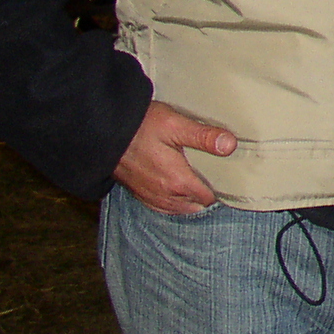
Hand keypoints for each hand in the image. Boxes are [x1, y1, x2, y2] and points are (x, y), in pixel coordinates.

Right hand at [113, 101, 236, 214]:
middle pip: (196, 204)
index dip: (221, 188)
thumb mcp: (175, 125)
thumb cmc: (140, 126)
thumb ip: (203, 136)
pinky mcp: (139, 193)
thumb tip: (230, 145)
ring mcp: (150, 196)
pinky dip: (174, 202)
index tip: (228, 176)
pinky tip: (178, 189)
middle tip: (216, 177)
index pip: (209, 197)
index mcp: (178, 181)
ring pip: (179, 208)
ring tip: (200, 182)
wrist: (103, 132)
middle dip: (207, 194)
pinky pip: (163, 206)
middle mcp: (164, 195)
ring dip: (191, 199)